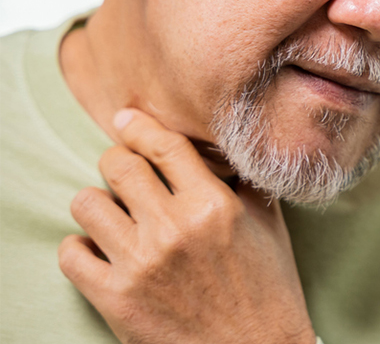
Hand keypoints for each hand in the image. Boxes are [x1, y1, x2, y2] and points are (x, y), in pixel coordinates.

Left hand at [58, 109, 315, 343]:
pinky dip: (79, 248)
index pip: (164, 146)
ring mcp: (140, 264)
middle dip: (118, 163)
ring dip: (98, 206)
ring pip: (87, 204)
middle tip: (125, 176)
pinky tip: (100, 252)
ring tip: (114, 217)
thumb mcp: (270, 226)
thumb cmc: (269, 290)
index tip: (126, 120)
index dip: (139, 126)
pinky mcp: (115, 298)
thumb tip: (222, 151)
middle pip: (118, 166)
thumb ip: (244, 184)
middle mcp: (174, 229)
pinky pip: (70, 253)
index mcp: (215, 205)